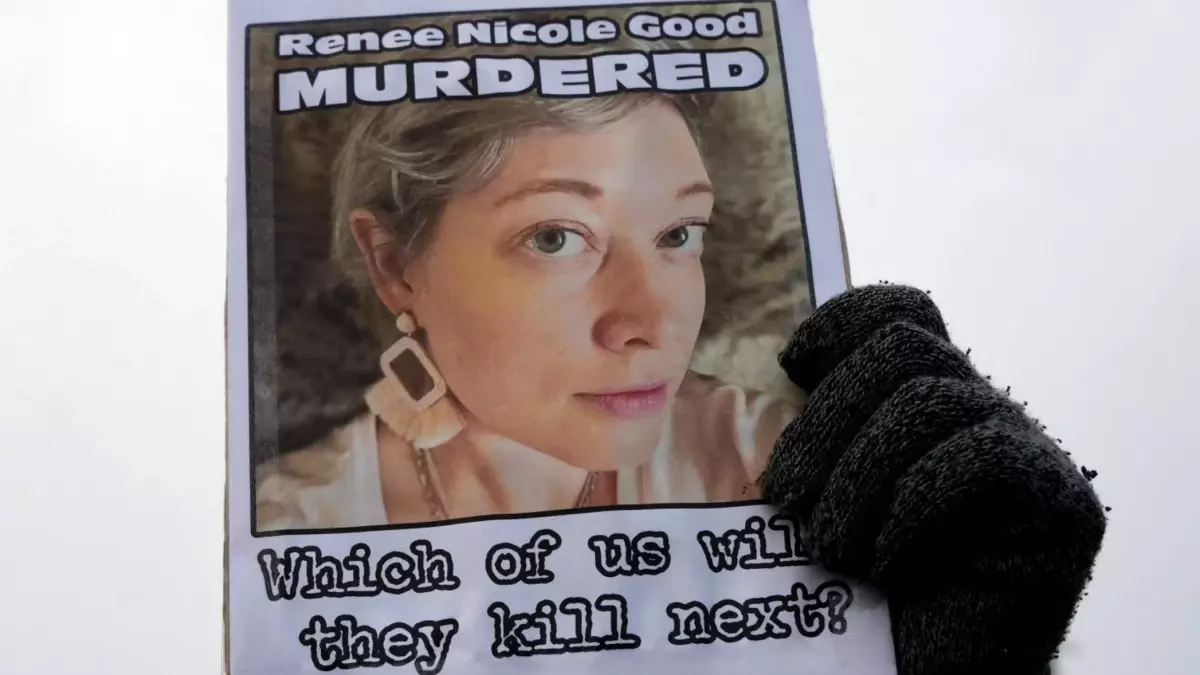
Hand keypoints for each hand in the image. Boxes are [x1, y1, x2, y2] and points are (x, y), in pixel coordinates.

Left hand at [761, 284, 1106, 674]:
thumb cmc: (855, 598)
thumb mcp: (817, 497)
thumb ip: (820, 432)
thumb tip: (784, 365)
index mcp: (924, 399)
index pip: (899, 314)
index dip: (844, 321)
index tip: (792, 364)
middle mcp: (981, 411)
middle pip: (904, 346)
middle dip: (829, 416)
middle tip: (787, 495)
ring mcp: (1027, 452)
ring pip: (931, 398)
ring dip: (860, 476)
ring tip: (831, 548)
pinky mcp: (1063, 505)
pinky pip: (982, 456)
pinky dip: (916, 506)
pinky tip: (889, 563)